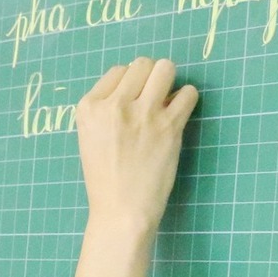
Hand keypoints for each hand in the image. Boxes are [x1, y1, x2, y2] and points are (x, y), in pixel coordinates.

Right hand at [75, 56, 197, 230]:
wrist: (122, 211)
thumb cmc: (106, 180)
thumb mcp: (90, 138)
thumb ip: (107, 111)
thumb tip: (140, 88)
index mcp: (89, 107)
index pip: (117, 72)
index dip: (130, 85)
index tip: (133, 103)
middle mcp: (115, 105)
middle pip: (141, 65)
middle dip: (150, 78)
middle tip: (153, 99)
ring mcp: (143, 113)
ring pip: (165, 68)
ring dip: (169, 81)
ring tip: (168, 99)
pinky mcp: (169, 126)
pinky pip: (188, 93)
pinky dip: (187, 99)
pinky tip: (180, 112)